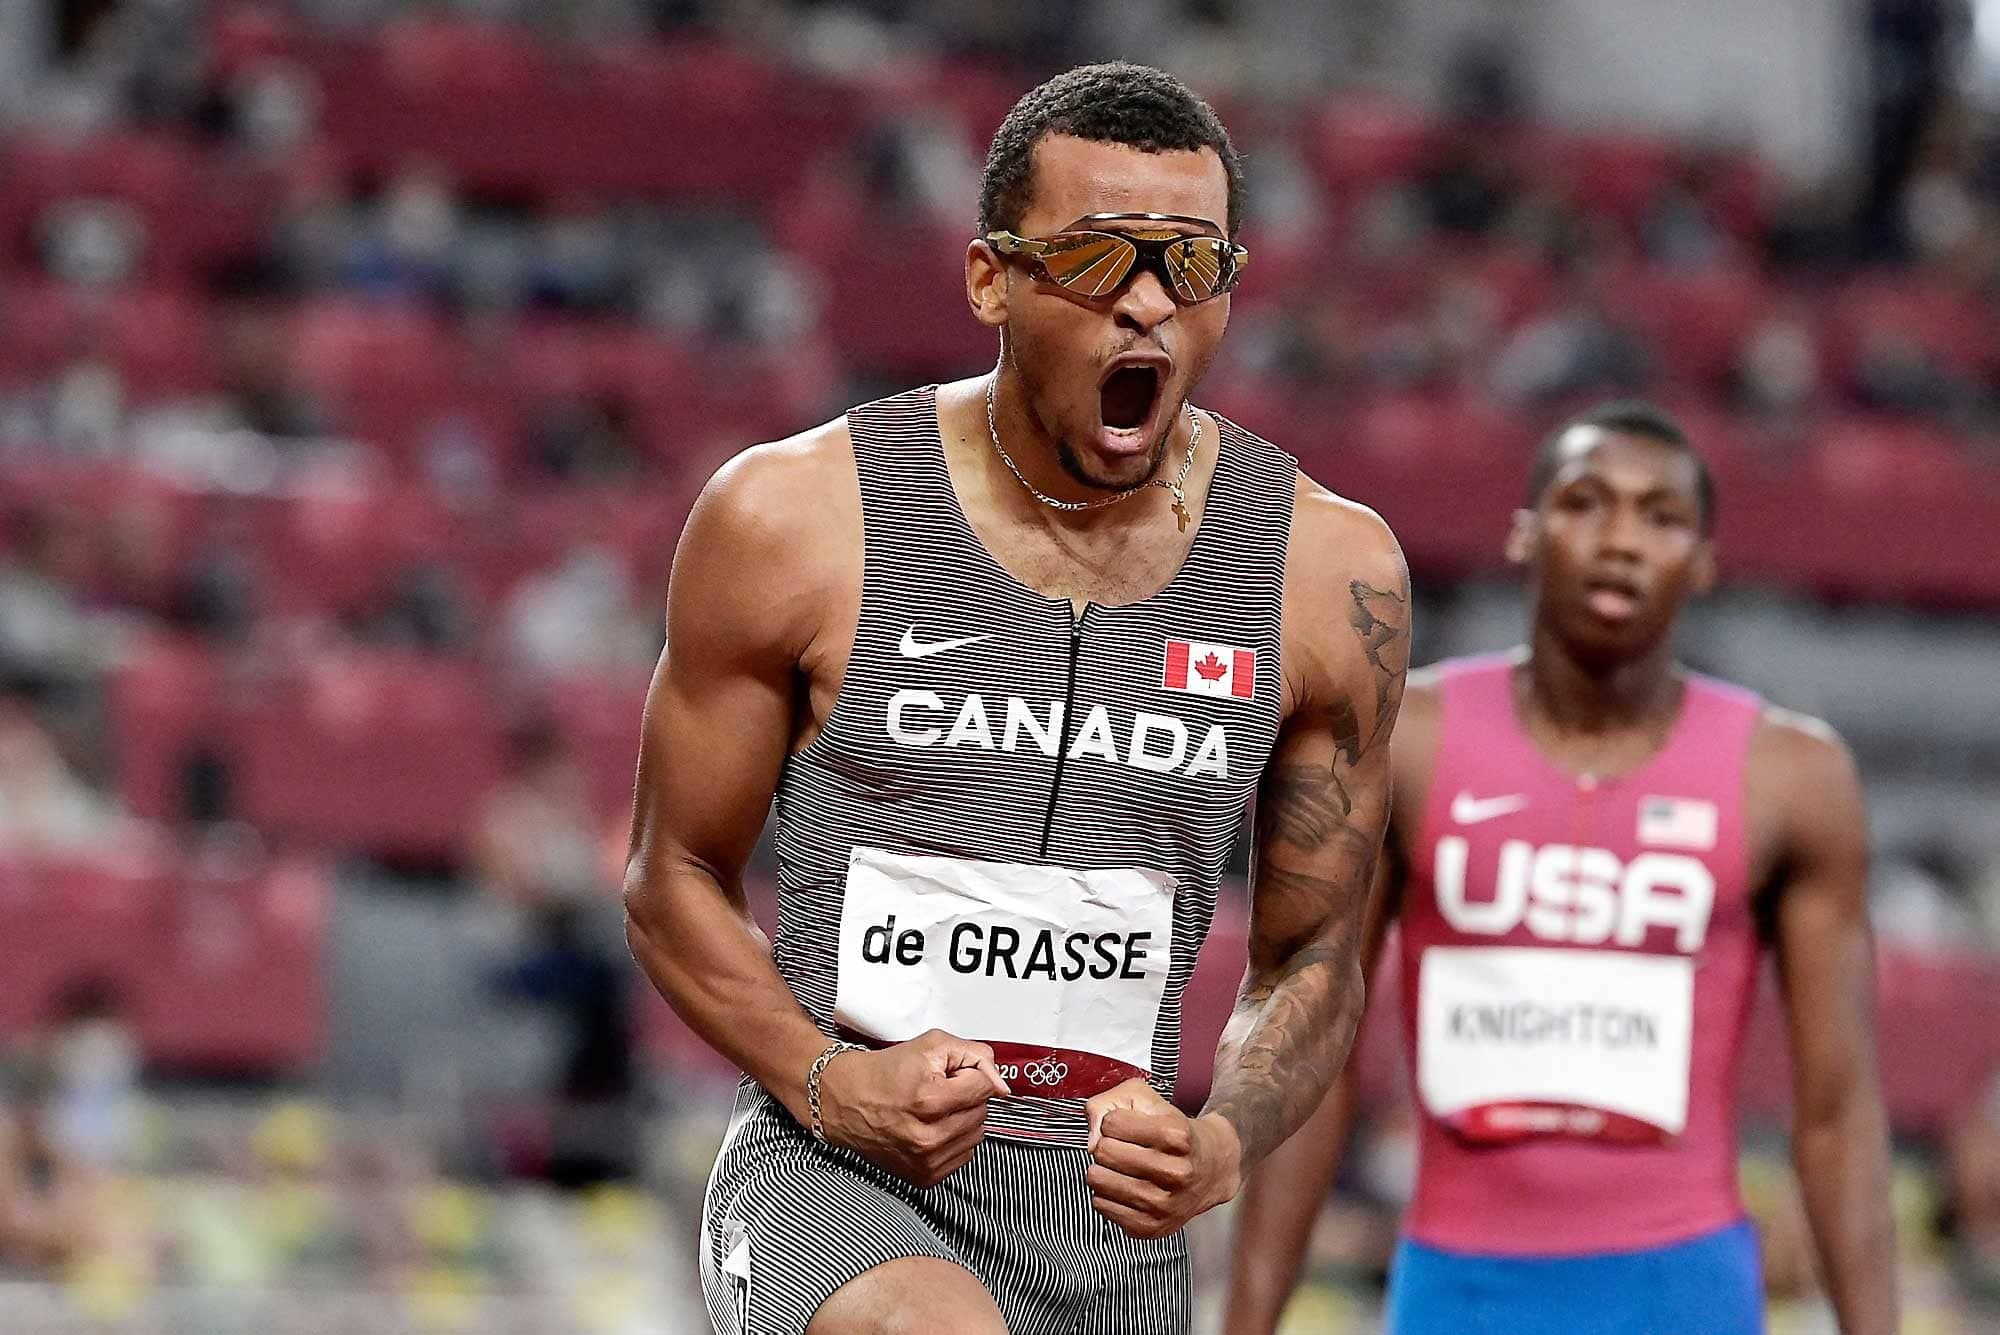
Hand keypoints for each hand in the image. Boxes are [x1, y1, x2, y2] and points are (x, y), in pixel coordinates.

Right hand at [814, 1029, 1010, 1186]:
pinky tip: (931, 1127)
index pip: (985, 1087)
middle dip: (966, 1096)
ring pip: (976, 1134)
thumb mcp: (930, 1046)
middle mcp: (929, 1137)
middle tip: (938, 1089)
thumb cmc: (884, 1072)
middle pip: (982, 1111)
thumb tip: (1001, 1084)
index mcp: (930, 1102)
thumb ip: (974, 1055)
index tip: (952, 1074)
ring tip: (933, 1109)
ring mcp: (926, 1161)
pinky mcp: (924, 1177)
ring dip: (963, 1118)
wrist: (845, 1100)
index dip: (970, 1074)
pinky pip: (963, 1155)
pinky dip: (954, 1139)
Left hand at [1084, 1077, 1242, 1239]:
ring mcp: (1163, 1204)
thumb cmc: (1175, 1133)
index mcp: (1176, 1136)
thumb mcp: (1148, 1101)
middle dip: (1107, 1145)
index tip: (1126, 1126)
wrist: (1211, 1169)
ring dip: (1104, 1170)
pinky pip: (1101, 1205)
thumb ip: (1109, 1103)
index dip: (1114, 1121)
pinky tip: (1126, 1187)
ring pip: (1098, 1180)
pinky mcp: (1151, 1227)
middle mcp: (1175, 1172)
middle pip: (1103, 1151)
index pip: (1112, 1123)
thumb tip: (1091, 1137)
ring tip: (1123, 1168)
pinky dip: (1107, 1194)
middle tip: (1123, 1148)